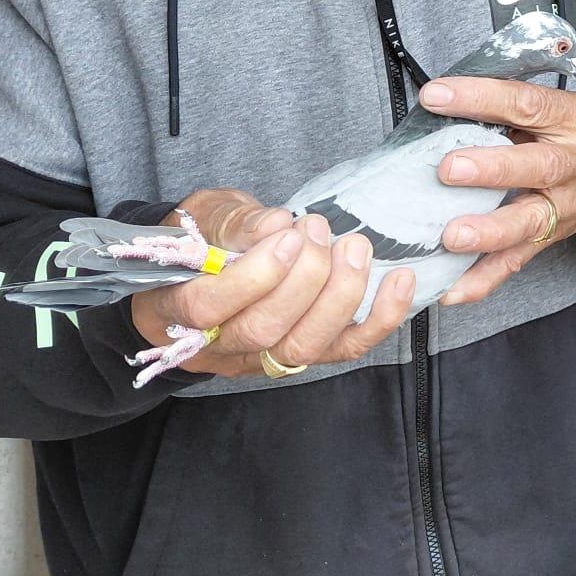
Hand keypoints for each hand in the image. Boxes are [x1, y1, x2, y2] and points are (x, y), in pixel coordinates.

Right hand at [126, 197, 415, 376]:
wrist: (205, 273)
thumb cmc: (200, 242)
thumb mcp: (203, 217)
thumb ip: (232, 222)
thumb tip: (276, 223)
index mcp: (174, 310)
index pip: (207, 308)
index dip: (253, 274)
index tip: (287, 235)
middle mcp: (218, 347)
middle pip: (264, 330)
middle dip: (304, 278)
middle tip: (319, 231)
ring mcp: (263, 358)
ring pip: (305, 345)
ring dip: (340, 294)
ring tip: (355, 247)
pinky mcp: (304, 355)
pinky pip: (346, 348)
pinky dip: (380, 317)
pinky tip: (401, 280)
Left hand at [416, 76, 575, 306]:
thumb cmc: (574, 134)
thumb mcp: (557, 107)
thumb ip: (510, 106)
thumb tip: (442, 102)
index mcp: (575, 120)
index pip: (528, 104)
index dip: (482, 99)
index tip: (436, 97)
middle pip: (540, 167)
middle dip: (493, 170)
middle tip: (450, 169)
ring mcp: (567, 207)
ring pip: (532, 222)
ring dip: (490, 231)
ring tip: (452, 237)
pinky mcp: (551, 239)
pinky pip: (518, 261)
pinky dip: (483, 278)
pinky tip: (452, 289)